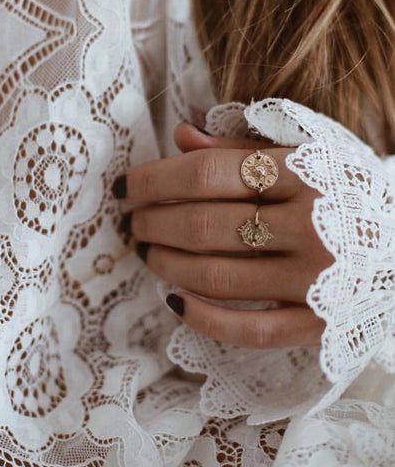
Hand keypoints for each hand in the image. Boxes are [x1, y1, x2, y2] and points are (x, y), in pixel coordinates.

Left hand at [113, 123, 333, 347]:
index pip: (207, 173)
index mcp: (303, 171)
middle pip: (204, 225)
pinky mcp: (317, 323)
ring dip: (167, 264)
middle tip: (132, 222)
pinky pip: (249, 329)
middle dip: (153, 223)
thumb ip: (240, 144)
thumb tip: (179, 137)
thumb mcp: (302, 150)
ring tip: (146, 252)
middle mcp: (311, 223)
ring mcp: (314, 278)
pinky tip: (173, 300)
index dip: (154, 179)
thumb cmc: (342, 186)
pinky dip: (203, 318)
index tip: (124, 187)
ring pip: (218, 276)